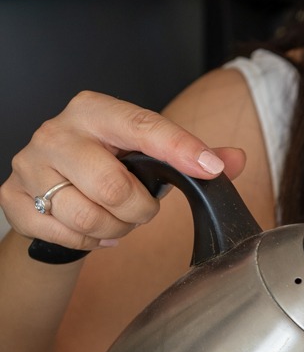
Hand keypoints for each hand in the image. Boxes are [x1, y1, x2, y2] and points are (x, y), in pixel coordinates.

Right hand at [0, 91, 245, 253]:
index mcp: (94, 110)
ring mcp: (29, 164)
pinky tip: (91, 229)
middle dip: (138, 210)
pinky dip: (86, 241)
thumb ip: (190, 154)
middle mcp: (57, 131)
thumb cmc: (103, 163)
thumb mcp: (143, 152)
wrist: (47, 185)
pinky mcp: (12, 197)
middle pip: (113, 187)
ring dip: (114, 228)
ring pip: (88, 218)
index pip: (143, 127)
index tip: (210, 168)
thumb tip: (234, 160)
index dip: (180, 148)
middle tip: (138, 208)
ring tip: (115, 219)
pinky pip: (63, 235)